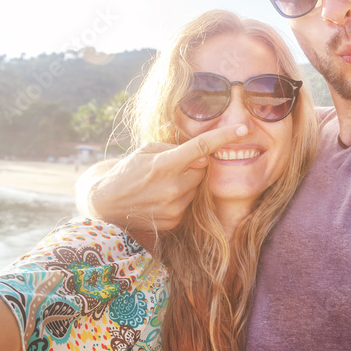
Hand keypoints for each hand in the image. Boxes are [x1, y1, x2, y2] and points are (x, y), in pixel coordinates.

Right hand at [82, 124, 248, 232]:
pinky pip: (188, 203)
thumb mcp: (148, 150)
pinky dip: (180, 198)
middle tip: (174, 166)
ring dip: (187, 182)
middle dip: (194, 165)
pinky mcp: (174, 221)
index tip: (243, 128)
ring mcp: (174, 207)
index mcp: (164, 164)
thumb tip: (203, 157)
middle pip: (202, 170)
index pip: (202, 147)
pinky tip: (161, 198)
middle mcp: (172, 187)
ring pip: (196, 188)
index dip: (224, 136)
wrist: (107, 203)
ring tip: (162, 184)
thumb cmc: (129, 170)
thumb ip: (177, 150)